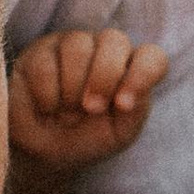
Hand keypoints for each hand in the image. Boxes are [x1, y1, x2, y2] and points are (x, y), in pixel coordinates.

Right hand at [7, 27, 167, 193]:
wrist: (43, 152)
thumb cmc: (86, 139)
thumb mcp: (119, 133)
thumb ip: (135, 109)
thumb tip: (129, 88)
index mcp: (131, 70)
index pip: (152, 57)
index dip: (141, 75)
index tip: (123, 106)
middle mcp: (105, 51)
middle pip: (114, 40)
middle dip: (104, 77)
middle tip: (91, 109)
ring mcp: (72, 46)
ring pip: (78, 47)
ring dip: (72, 88)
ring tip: (66, 113)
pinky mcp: (41, 52)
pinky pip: (46, 63)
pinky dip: (48, 95)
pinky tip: (46, 108)